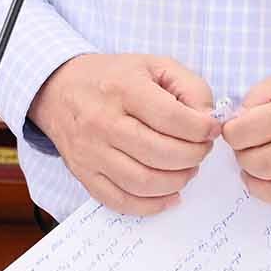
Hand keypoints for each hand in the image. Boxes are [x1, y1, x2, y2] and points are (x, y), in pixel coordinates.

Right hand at [29, 53, 220, 214]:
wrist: (59, 88)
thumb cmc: (114, 77)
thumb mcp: (154, 65)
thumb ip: (189, 87)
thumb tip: (209, 121)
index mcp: (124, 89)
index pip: (172, 118)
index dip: (201, 129)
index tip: (212, 129)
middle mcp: (103, 122)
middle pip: (160, 153)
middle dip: (193, 156)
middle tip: (202, 150)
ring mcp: (91, 153)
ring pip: (143, 182)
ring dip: (178, 181)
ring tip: (188, 168)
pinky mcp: (84, 175)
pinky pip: (121, 201)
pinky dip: (152, 205)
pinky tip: (170, 194)